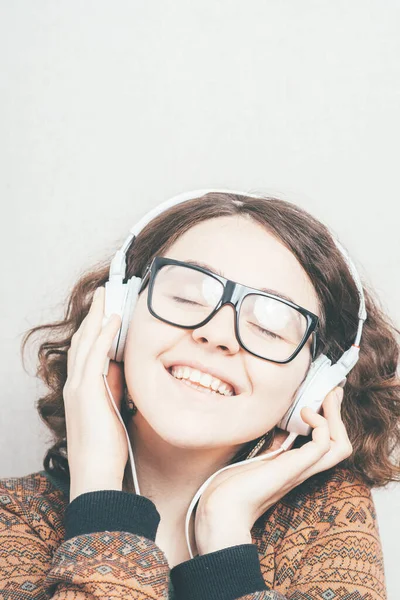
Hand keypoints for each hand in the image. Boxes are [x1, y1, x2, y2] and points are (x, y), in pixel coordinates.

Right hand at [63, 287, 126, 501]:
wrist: (96, 472)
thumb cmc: (107, 446)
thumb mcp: (114, 408)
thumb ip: (114, 386)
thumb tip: (122, 365)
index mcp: (81, 388)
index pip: (86, 350)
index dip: (95, 328)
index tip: (106, 310)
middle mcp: (75, 384)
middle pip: (82, 339)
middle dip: (94, 314)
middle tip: (104, 293)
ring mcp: (78, 387)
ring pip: (86, 342)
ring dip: (97, 317)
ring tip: (107, 296)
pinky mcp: (86, 391)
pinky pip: (95, 355)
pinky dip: (104, 335)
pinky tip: (114, 320)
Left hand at [194, 386, 351, 554]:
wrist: (221, 511)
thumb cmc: (229, 488)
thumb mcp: (252, 458)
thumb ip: (268, 445)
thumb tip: (276, 425)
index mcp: (294, 466)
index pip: (325, 445)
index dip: (328, 421)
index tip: (321, 397)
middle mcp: (302, 469)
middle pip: (341, 445)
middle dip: (338, 416)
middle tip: (330, 393)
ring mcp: (300, 469)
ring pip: (340, 446)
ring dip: (335, 418)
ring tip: (322, 400)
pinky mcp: (294, 468)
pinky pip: (323, 444)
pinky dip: (320, 424)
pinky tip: (304, 413)